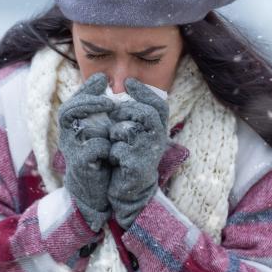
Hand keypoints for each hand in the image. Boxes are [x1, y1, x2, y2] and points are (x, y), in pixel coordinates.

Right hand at [57, 72, 115, 231]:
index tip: (103, 80)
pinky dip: (105, 146)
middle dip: (89, 101)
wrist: (97, 191)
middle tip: (109, 101)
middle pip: (69, 109)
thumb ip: (101, 109)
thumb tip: (102, 79)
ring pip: (78, 126)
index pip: (75, 100)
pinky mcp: (80, 165)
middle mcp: (68, 135)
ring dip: (96, 119)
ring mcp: (72, 150)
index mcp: (74, 125)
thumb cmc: (100, 157)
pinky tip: (114, 149)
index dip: (87, 88)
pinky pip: (93, 148)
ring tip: (112, 117)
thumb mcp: (101, 130)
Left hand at [106, 77, 171, 229]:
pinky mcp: (138, 167)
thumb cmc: (128, 157)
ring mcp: (149, 153)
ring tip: (114, 141)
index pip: (158, 104)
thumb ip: (130, 114)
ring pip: (130, 130)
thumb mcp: (132, 133)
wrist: (128, 190)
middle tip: (114, 113)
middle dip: (127, 110)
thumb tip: (119, 87)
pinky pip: (120, 149)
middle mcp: (158, 139)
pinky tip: (114, 159)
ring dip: (117, 133)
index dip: (145, 91)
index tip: (129, 81)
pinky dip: (113, 151)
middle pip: (146, 113)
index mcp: (158, 129)